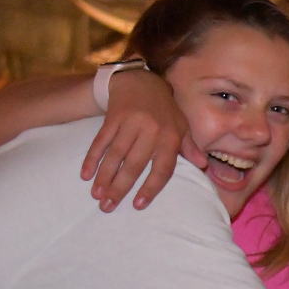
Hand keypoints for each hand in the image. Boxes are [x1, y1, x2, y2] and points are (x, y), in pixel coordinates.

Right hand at [81, 70, 197, 211]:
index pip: (163, 169)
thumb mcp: (181, 125)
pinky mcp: (113, 117)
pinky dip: (92, 158)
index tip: (138, 205)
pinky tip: (85, 175)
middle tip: (107, 207)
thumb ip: (189, 147)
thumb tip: (203, 165)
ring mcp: (131, 123)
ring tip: (96, 195)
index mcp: (171, 136)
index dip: (151, 188)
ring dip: (104, 177)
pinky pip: (100, 142)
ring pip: (116, 156)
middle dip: (120, 188)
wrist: (141, 81)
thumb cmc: (164, 110)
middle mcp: (152, 131)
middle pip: (135, 165)